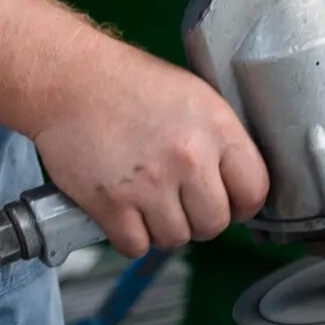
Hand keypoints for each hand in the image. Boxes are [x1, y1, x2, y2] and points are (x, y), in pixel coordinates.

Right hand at [29, 39, 268, 257]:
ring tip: (146, 201)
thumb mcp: (192, 95)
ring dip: (161, 228)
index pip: (254, 190)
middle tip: (178, 201)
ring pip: (175, 239)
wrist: (69, 79)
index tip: (226, 202)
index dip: (241, 203)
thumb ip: (218, 138)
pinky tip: (123, 212)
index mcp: (216, 127)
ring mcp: (150, 183)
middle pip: (214, 224)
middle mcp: (188, 157)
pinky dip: (129, 236)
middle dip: (198, 219)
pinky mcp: (112, 203)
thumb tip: (234, 180)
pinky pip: (135, 246)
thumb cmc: (127, 84)